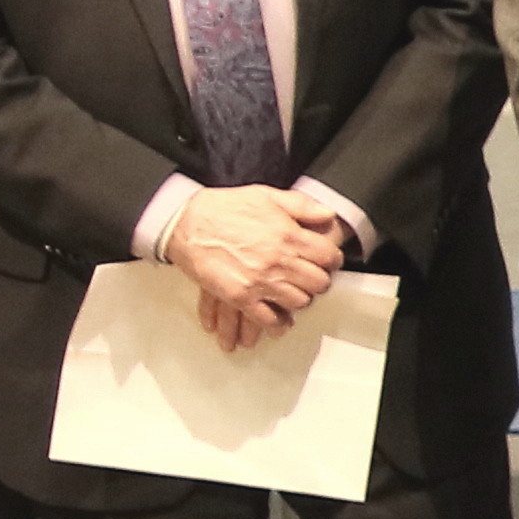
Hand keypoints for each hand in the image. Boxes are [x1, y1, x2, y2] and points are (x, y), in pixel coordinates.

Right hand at [169, 182, 342, 347]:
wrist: (186, 222)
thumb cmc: (223, 208)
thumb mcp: (267, 196)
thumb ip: (302, 206)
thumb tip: (327, 214)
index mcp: (289, 236)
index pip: (328, 256)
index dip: (332, 260)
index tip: (329, 262)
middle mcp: (279, 261)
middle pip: (318, 283)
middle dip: (318, 282)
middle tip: (313, 280)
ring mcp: (260, 281)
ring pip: (298, 302)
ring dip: (299, 300)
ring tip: (295, 295)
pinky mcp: (240, 296)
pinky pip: (269, 318)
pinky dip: (277, 322)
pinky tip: (279, 320)